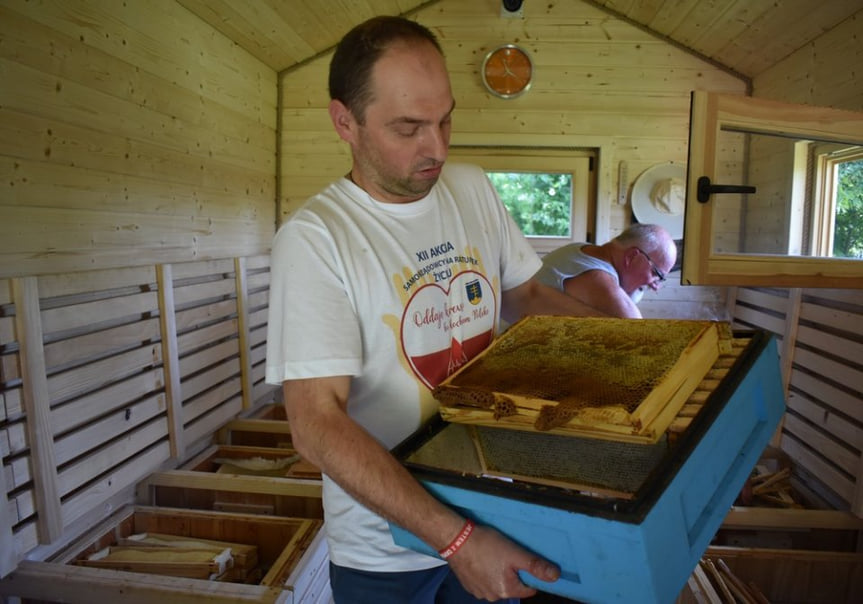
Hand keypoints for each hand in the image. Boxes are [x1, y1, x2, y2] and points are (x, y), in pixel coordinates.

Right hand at [445, 523, 559, 599]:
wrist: (455, 539)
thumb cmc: (484, 545)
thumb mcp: (515, 553)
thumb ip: (535, 566)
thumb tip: (555, 576)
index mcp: (506, 590)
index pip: (529, 588)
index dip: (529, 574)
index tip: (523, 560)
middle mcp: (492, 596)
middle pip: (512, 586)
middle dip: (512, 572)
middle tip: (506, 553)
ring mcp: (478, 592)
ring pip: (497, 583)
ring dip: (497, 571)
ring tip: (492, 554)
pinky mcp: (468, 585)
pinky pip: (483, 580)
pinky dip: (485, 571)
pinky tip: (481, 558)